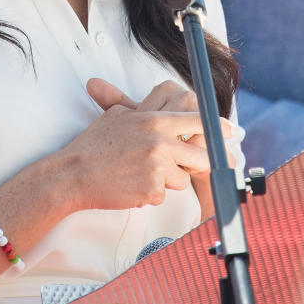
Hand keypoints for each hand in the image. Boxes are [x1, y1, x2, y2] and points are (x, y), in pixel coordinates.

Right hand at [62, 79, 230, 212]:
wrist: (73, 173)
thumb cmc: (95, 143)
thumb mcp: (120, 115)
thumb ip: (148, 111)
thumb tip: (170, 109)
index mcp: (155, 121)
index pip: (198, 120)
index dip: (218, 126)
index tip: (230, 130)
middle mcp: (160, 143)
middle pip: (201, 155)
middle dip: (199, 162)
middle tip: (191, 164)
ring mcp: (157, 168)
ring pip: (182, 179)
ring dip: (169, 180)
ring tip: (142, 173)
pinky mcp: (152, 191)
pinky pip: (164, 195)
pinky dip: (152, 193)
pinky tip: (133, 185)